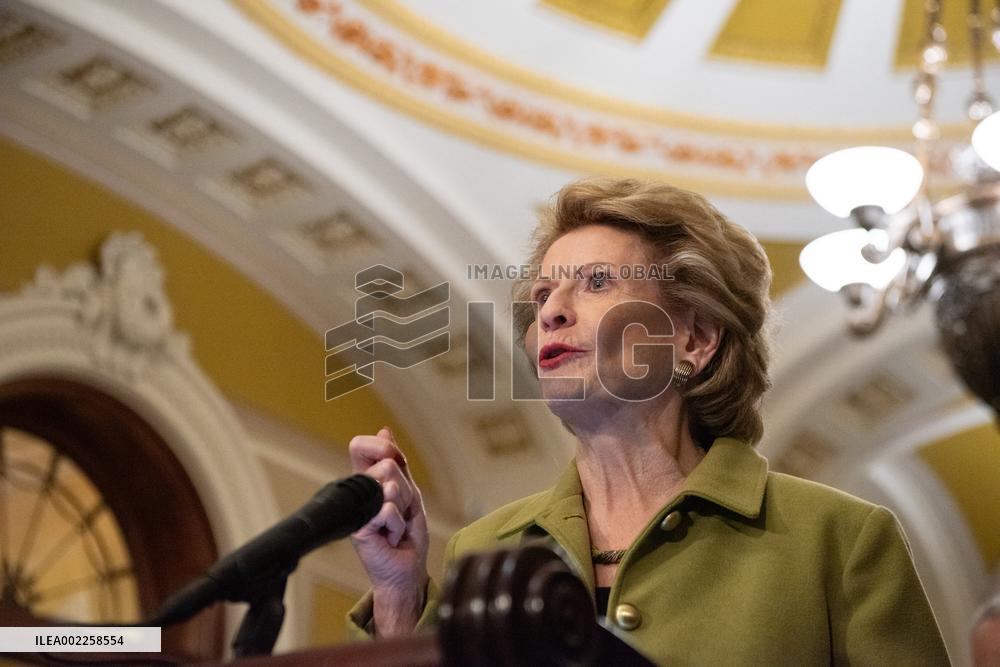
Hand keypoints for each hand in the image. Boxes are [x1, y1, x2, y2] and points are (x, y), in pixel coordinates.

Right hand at [349, 427, 428, 635]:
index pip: (361, 446)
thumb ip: (396, 463)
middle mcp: (357, 493)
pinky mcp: (358, 529)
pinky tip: (391, 537)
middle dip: (405, 490)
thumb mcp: (408, 492)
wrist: (406, 569)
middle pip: (387, 465)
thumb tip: (384, 430)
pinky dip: (398, 525)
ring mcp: (355, 510)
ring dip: (403, 509)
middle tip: (401, 512)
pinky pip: (387, 511)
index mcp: (366, 480)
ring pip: (390, 486)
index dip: (380, 446)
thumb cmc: (407, 533)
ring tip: (396, 526)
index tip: (394, 459)